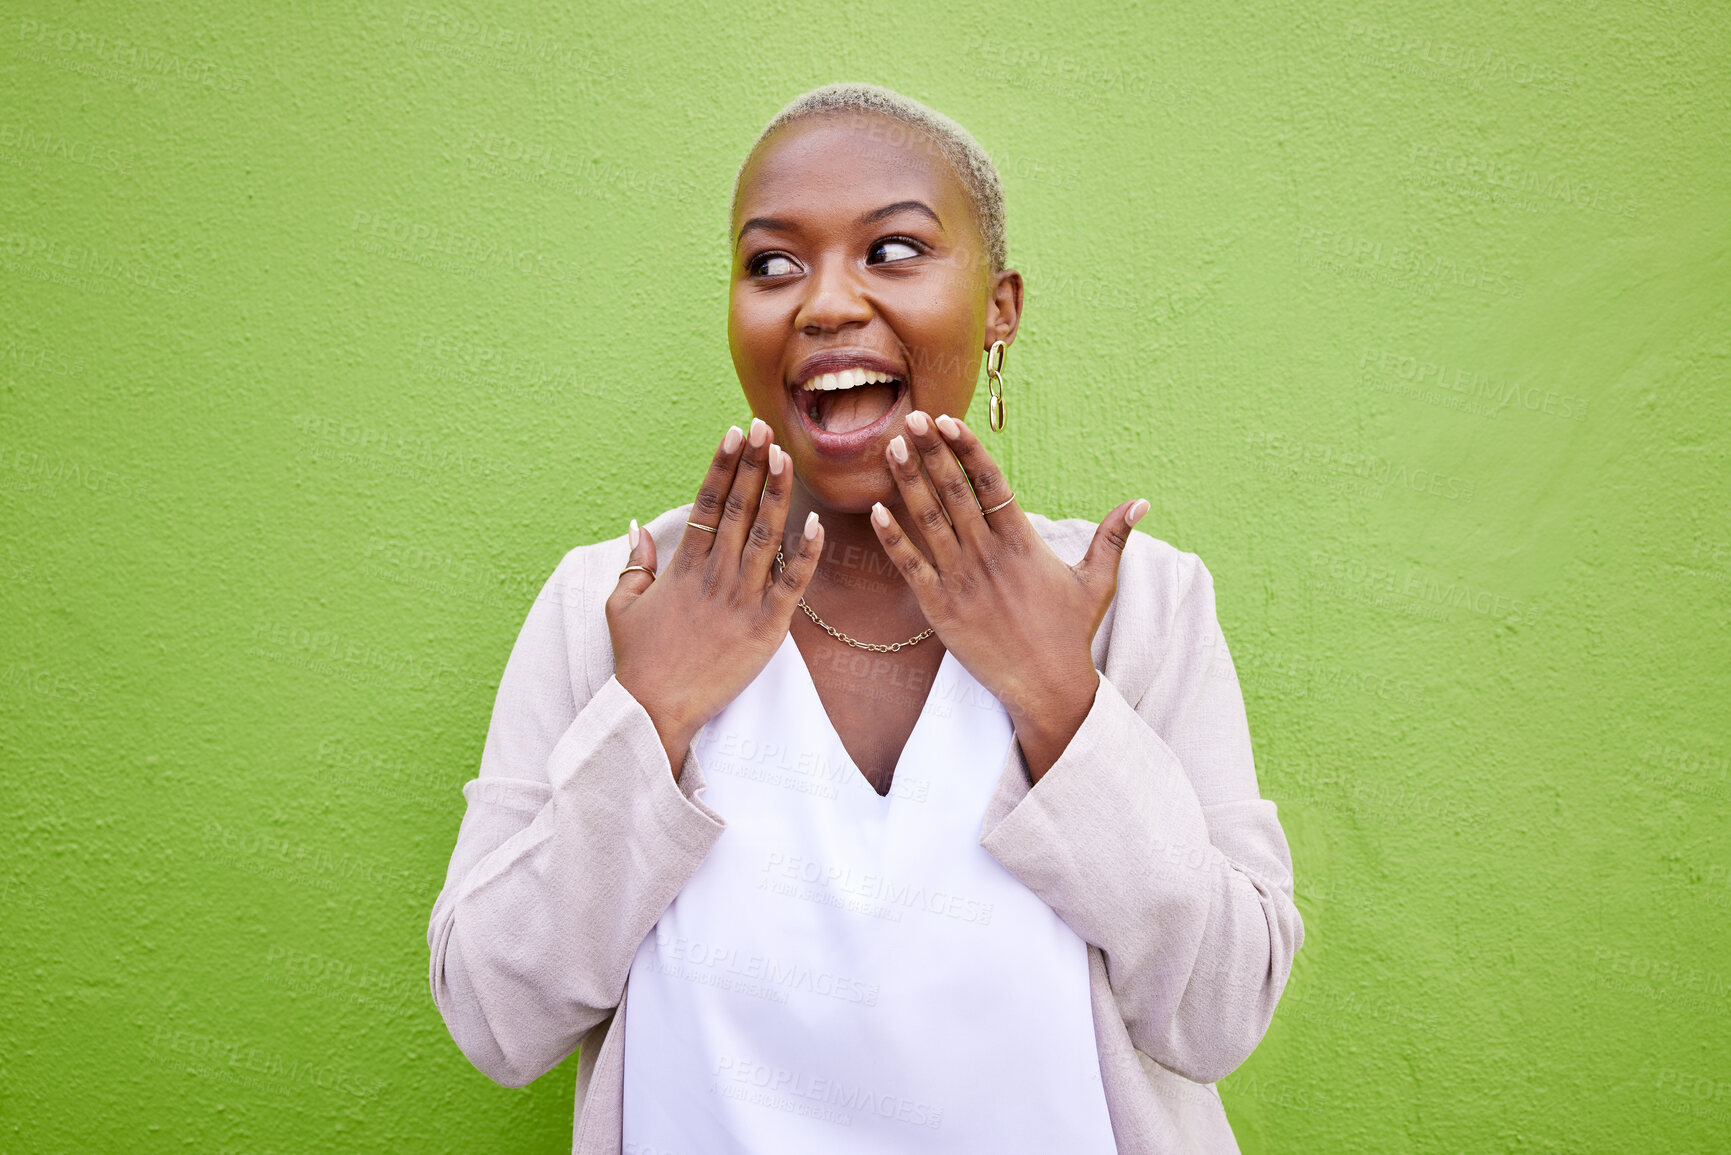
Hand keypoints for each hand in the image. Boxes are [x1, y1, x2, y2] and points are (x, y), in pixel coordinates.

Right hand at [607, 418, 823, 774]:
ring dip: (778, 493)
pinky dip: (807, 553)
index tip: (735, 433)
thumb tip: (637, 527)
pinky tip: (817, 522)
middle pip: (739, 508)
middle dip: (754, 464)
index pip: (707, 503)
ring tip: (787, 456)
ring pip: (766, 535)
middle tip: (767, 428)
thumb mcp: (621, 606)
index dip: (723, 465)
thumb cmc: (638, 661)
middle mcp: (715, 574)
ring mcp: (742, 598)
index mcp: (683, 566)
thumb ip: (633, 564)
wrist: (654, 709)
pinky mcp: (766, 627)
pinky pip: (792, 583)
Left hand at [871, 411, 1148, 780]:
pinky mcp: (940, 609)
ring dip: (908, 482)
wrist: (1047, 688)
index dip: (968, 450)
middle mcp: (989, 555)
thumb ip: (1112, 537)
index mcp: (1022, 543)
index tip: (948, 421)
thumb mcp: (1097, 582)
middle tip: (911, 418)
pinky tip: (876, 510)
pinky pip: (911, 567)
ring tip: (891, 448)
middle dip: (931, 452)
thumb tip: (1142, 503)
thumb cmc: (1070, 634)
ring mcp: (962, 580)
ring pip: (929, 521)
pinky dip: (893, 538)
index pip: (991, 484)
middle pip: (955, 493)